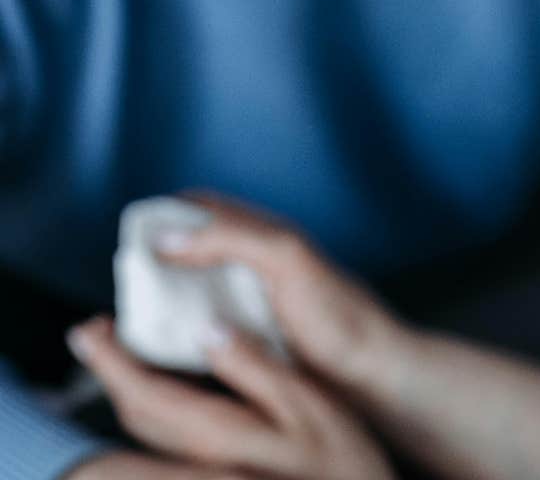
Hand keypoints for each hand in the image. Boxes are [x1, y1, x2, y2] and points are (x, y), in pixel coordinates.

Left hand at [68, 318, 395, 479]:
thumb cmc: (343, 457)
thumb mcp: (308, 403)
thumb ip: (255, 367)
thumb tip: (209, 331)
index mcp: (220, 435)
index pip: (145, 397)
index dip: (110, 363)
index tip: (88, 330)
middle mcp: (202, 461)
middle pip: (136, 419)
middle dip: (108, 376)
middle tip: (98, 332)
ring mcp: (209, 475)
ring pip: (147, 436)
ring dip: (125, 393)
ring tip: (124, 354)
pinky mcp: (218, 478)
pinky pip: (165, 448)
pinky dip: (151, 412)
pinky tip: (165, 389)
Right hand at [152, 194, 408, 397]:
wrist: (368, 374)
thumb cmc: (336, 313)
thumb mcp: (283, 258)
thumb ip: (230, 238)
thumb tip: (169, 235)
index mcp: (264, 233)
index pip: (204, 206)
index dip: (169, 211)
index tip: (135, 231)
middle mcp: (256, 262)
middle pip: (194, 246)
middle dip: (161, 254)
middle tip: (130, 275)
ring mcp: (253, 300)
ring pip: (195, 287)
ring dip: (168, 294)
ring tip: (141, 310)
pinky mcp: (252, 337)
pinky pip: (205, 325)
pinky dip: (182, 328)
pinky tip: (169, 342)